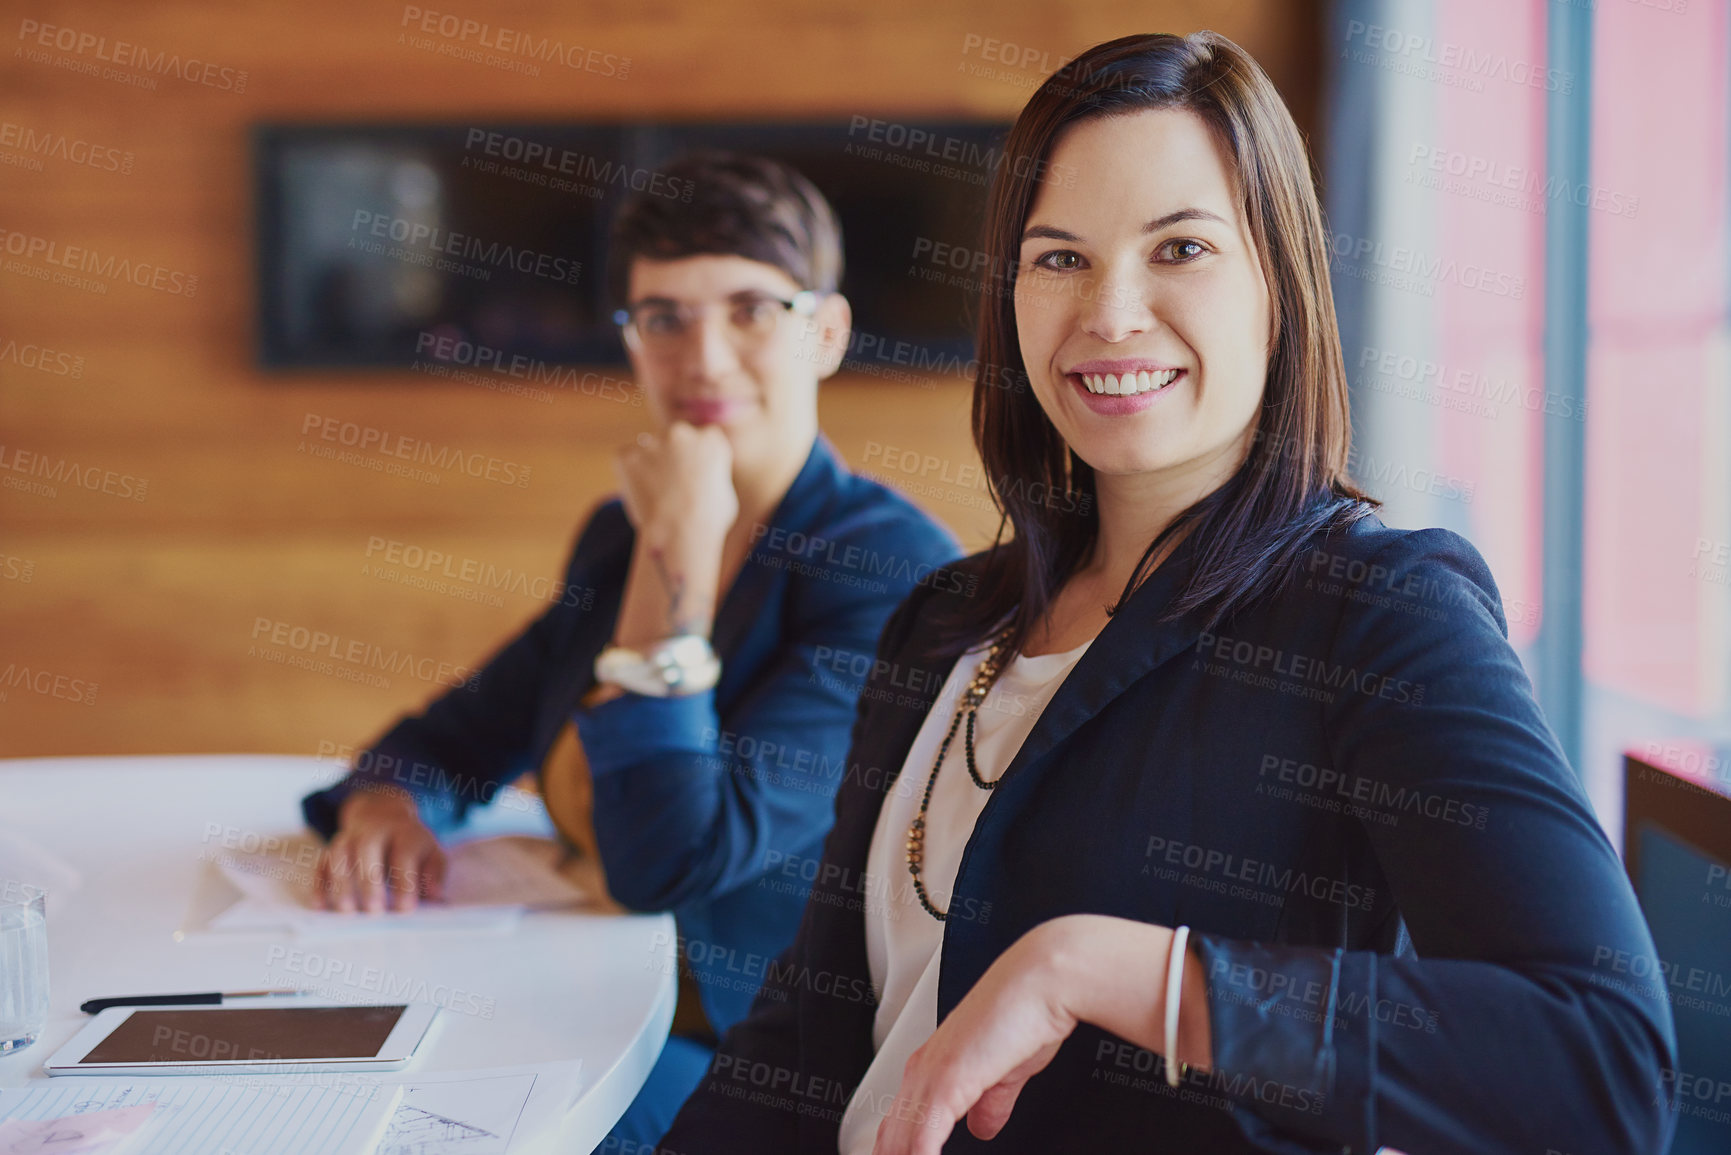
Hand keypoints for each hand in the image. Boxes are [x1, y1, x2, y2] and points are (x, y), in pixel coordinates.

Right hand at [315, 786, 446, 912]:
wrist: (384, 814)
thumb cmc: (411, 845)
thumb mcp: (432, 853)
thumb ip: (435, 873)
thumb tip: (436, 895)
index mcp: (405, 831)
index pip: (404, 853)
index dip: (406, 881)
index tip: (406, 909)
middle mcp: (375, 830)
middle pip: (367, 847)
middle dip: (370, 880)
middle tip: (374, 911)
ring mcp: (350, 837)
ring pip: (340, 852)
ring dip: (340, 881)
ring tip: (346, 910)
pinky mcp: (332, 848)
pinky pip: (321, 863)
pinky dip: (319, 884)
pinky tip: (319, 905)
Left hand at [613, 422, 737, 544]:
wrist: (679, 532)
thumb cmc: (708, 522)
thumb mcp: (724, 494)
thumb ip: (710, 476)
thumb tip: (700, 478)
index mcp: (711, 439)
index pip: (704, 437)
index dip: (697, 456)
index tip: (693, 474)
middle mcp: (681, 433)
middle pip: (674, 437)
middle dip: (672, 455)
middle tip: (670, 484)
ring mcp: (653, 441)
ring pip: (648, 448)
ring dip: (649, 464)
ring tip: (655, 495)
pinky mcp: (627, 454)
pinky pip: (626, 459)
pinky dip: (628, 474)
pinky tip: (640, 495)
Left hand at [870, 920, 1079, 1154]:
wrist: (1040, 983)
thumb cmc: (1028, 1013)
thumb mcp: (1007, 1072)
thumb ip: (991, 1103)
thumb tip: (982, 1128)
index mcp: (931, 1066)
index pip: (898, 1126)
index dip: (899, 1153)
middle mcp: (921, 1071)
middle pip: (890, 1139)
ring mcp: (928, 1077)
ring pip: (899, 1143)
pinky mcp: (943, 1085)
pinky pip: (920, 1143)